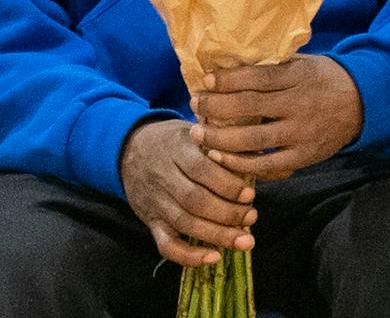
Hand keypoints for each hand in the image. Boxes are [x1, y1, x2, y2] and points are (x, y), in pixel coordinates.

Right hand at [119, 118, 256, 267]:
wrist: (130, 150)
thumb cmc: (175, 140)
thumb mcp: (196, 131)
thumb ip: (221, 143)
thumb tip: (258, 156)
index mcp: (177, 149)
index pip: (201, 170)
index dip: (226, 185)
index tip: (250, 194)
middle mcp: (164, 177)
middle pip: (194, 200)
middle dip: (227, 213)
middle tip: (252, 217)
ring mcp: (156, 202)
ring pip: (185, 223)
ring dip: (217, 235)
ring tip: (245, 240)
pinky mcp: (151, 222)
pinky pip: (166, 245)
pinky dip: (189, 256)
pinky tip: (214, 258)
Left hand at [192, 55, 362, 180]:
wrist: (362, 104)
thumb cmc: (324, 79)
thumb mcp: (305, 63)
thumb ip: (274, 66)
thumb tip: (231, 66)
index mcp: (300, 76)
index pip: (259, 77)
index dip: (229, 80)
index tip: (206, 81)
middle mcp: (301, 104)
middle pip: (250, 108)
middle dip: (216, 107)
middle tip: (196, 105)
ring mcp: (302, 133)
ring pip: (253, 140)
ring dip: (220, 139)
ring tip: (199, 134)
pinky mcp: (304, 156)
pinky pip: (266, 165)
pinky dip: (240, 163)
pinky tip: (220, 157)